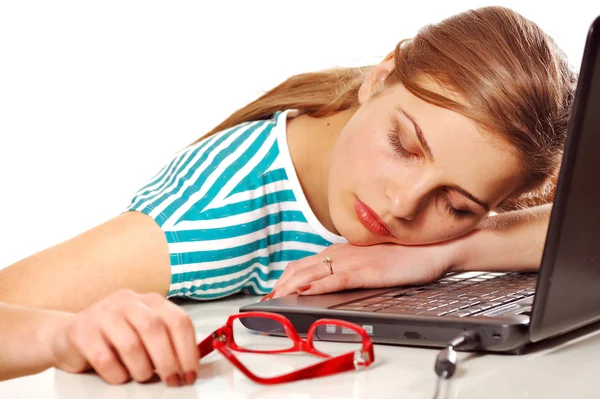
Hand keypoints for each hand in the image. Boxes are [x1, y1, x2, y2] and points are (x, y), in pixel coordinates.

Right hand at [50, 289, 198, 385]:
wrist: (67, 336)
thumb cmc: (113, 337)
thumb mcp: (144, 333)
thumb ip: (167, 341)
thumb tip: (190, 365)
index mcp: (149, 301)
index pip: (178, 320)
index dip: (188, 350)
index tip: (191, 372)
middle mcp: (127, 302)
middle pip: (156, 330)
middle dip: (168, 361)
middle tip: (172, 380)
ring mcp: (103, 314)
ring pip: (131, 345)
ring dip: (142, 369)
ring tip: (142, 377)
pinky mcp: (81, 332)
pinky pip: (105, 359)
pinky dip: (117, 374)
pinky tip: (119, 376)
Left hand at [263, 241, 457, 299]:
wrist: (432, 248)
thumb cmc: (404, 255)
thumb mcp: (369, 261)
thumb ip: (349, 269)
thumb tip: (331, 282)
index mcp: (341, 251)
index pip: (304, 264)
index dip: (285, 278)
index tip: (273, 291)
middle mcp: (342, 253)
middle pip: (301, 268)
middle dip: (281, 285)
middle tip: (266, 300)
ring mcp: (353, 260)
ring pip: (312, 272)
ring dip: (290, 286)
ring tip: (275, 298)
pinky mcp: (366, 270)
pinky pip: (336, 279)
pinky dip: (317, 286)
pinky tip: (305, 292)